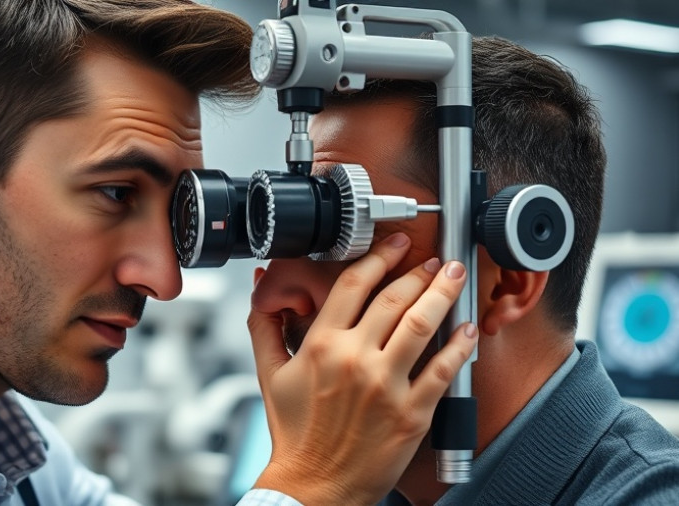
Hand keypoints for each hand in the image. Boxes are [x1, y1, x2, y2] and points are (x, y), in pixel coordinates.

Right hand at [247, 232, 476, 504]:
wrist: (313, 486)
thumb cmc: (295, 434)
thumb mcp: (269, 375)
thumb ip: (264, 325)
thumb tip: (261, 285)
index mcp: (320, 346)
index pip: (353, 285)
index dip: (378, 258)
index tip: (394, 245)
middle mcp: (354, 360)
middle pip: (394, 299)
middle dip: (418, 271)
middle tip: (432, 260)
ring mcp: (385, 386)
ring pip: (422, 325)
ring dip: (443, 293)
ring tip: (454, 277)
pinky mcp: (411, 413)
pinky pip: (443, 370)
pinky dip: (459, 345)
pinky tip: (467, 330)